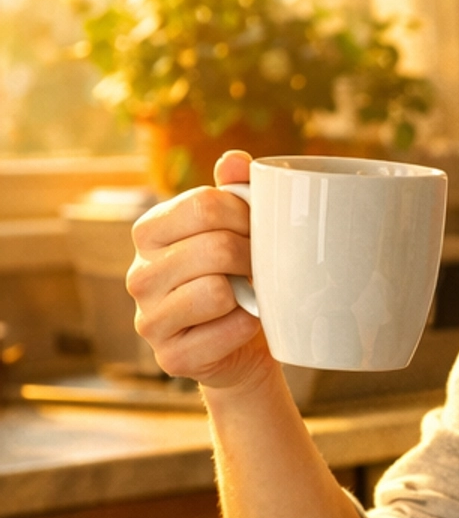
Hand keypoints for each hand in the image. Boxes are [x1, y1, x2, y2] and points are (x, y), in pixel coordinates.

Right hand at [127, 151, 275, 392]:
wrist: (244, 344)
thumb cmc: (239, 276)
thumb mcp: (238, 227)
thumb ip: (234, 189)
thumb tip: (234, 160)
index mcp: (149, 232)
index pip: (204, 205)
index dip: (245, 214)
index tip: (258, 228)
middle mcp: (138, 274)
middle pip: (216, 247)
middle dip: (253, 256)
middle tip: (260, 266)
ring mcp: (149, 319)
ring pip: (216, 290)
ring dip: (248, 293)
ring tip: (249, 294)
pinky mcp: (170, 357)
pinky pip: (227, 329)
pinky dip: (247, 326)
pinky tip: (241, 324)